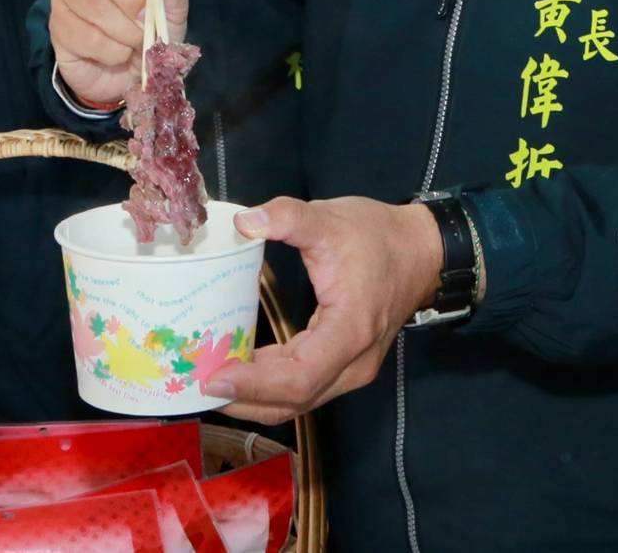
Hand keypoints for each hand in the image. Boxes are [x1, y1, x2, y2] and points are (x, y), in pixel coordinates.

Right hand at [48, 0, 189, 108]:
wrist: (129, 70)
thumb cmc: (151, 24)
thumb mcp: (172, 1)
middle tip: (148, 21)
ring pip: (92, 3)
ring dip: (125, 31)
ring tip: (136, 40)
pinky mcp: (55, 20)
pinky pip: (85, 35)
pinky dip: (112, 51)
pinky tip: (117, 51)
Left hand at [205, 197, 441, 423]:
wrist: (422, 250)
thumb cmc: (378, 236)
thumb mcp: (330, 218)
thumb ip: (287, 217)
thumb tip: (243, 221)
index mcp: (350, 331)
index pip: (297, 377)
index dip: (253, 385)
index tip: (212, 377)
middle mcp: (353, 363)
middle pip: (294, 400)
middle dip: (244, 399)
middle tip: (195, 382)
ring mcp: (352, 368)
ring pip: (299, 401)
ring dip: (255, 397)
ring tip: (210, 381)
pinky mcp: (346, 364)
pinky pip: (305, 386)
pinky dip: (271, 386)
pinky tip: (241, 371)